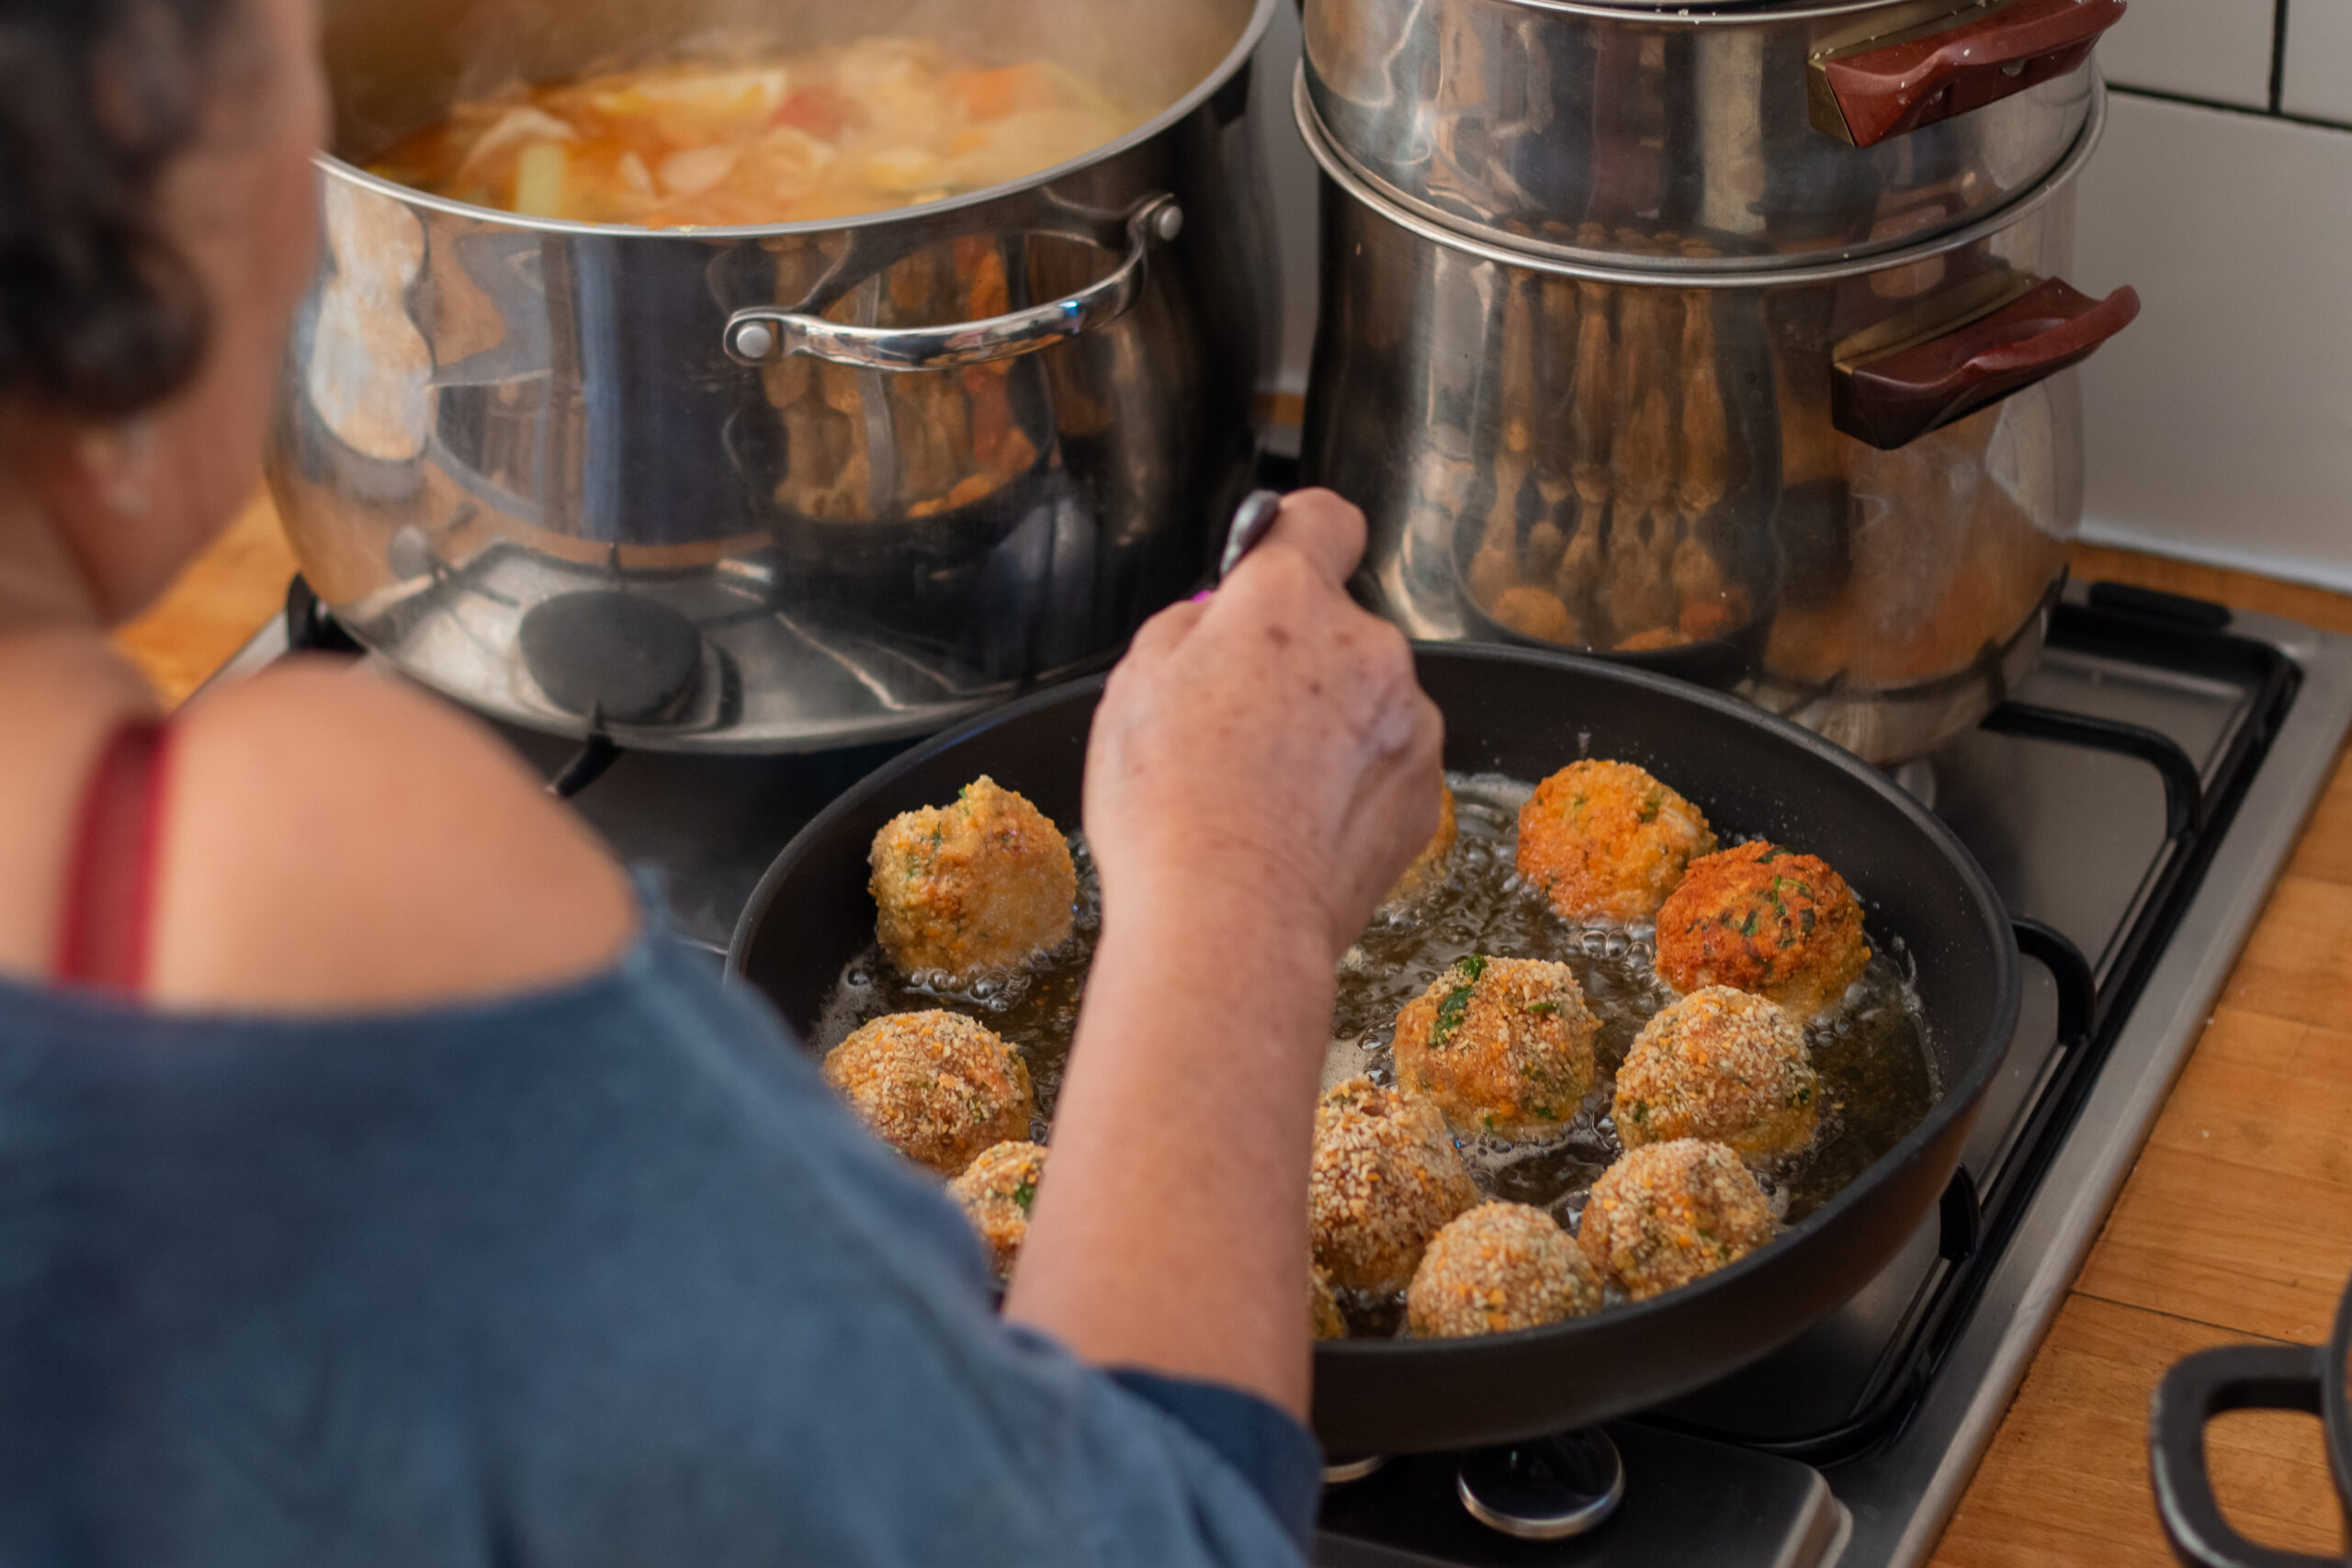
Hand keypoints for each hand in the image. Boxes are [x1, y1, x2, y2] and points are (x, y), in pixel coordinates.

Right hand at [1083, 489, 1444, 964]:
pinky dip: (1352, 784)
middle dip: (1295, 659)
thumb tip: (1218, 618)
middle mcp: (1367, 647)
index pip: (1323, 520)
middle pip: (1335, 627)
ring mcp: (1407, 722)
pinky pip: (1385, 763)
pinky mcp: (1424, 792)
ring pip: (1366, 699)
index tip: (1276, 562)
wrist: (1229, 929)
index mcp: (1288, 603)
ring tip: (1263, 791)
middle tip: (1233, 724)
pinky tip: (1297, 827)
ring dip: (1329, 725)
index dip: (1295, 538)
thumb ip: (1189, 627)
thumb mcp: (1133, 687)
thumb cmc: (1169, 811)